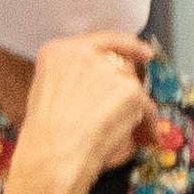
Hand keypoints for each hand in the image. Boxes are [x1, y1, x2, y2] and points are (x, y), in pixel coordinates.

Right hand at [3, 29, 154, 193]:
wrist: (54, 153)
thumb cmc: (45, 136)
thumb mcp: (46, 92)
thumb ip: (72, 79)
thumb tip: (97, 89)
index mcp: (58, 51)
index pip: (100, 40)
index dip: (126, 45)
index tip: (142, 52)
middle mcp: (84, 54)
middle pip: (120, 64)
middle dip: (126, 87)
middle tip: (126, 108)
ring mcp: (109, 70)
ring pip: (134, 87)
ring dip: (134, 109)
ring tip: (128, 131)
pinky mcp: (130, 90)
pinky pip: (147, 107)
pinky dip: (148, 125)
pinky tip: (145, 137)